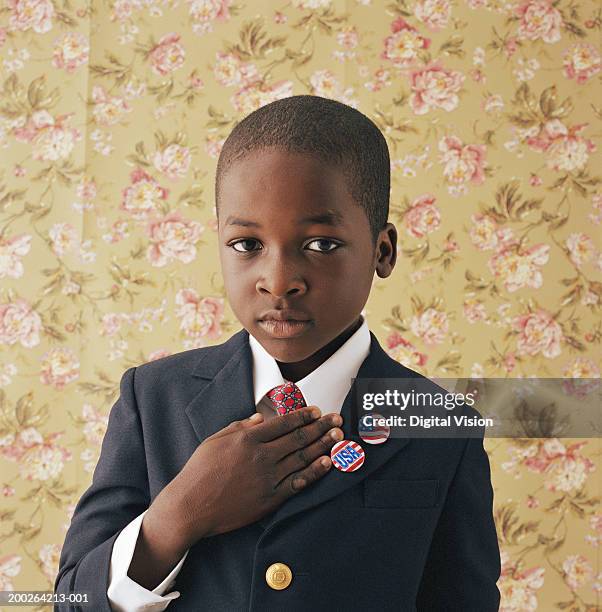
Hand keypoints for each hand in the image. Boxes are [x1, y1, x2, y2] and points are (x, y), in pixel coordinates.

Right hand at [153, 407, 342, 548]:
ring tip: (338, 437)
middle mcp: (261, 455)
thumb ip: (240, 426)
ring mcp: (267, 477)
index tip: (316, 410)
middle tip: (336, 419)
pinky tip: (327, 463)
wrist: (191, 506)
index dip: (303, 415)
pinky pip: (298, 482)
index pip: (284, 422)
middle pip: (299, 437)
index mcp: (248, 438)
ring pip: (303, 458)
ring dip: (323, 445)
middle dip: (321, 426)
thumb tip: (260, 418)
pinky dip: (315, 472)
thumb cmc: (199, 471)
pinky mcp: (270, 498)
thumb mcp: (215, 440)